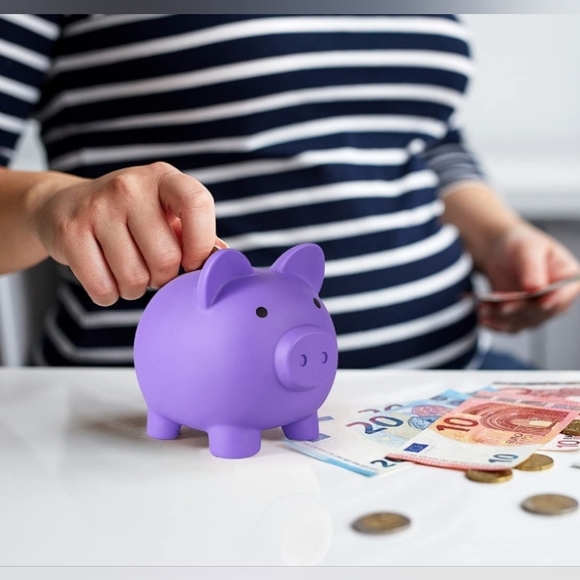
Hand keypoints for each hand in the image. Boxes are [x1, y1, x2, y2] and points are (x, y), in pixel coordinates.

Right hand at [28, 162, 220, 305]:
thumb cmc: (131, 216)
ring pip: (134, 278)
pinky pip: (103, 288)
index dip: (201, 243)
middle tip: (153, 270)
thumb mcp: (166, 212)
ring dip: (135, 288)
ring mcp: (97, 207)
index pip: (197, 204)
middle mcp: (130, 187)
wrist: (64, 205)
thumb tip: (225, 261)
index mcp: (164, 179)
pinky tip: (106, 275)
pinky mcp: (71, 233)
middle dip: (164, 278)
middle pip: (166, 257)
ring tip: (128, 270)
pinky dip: (109, 295)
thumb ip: (197, 235)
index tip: (192, 263)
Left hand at [477, 222, 579, 332]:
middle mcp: (557, 299)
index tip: (540, 303)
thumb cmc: (520, 245)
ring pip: (523, 322)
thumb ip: (533, 269)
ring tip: (484, 309)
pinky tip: (483, 318)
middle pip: (541, 312)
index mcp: (569, 279)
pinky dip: (495, 323)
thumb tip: (535, 289)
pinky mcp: (521, 318)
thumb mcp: (528, 250)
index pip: (564, 294)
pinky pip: (510, 326)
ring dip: (502, 318)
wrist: (502, 252)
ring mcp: (539, 312)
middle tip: (502, 306)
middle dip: (520, 309)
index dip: (554, 300)